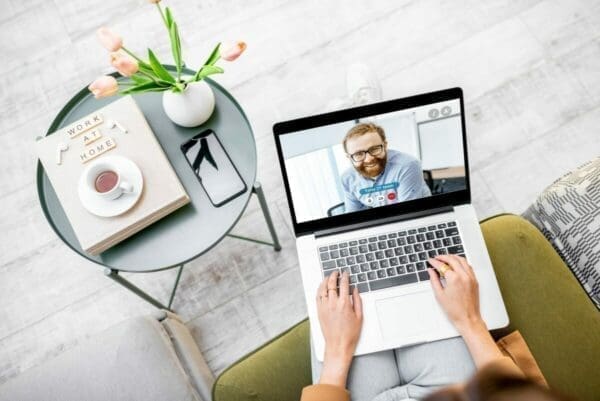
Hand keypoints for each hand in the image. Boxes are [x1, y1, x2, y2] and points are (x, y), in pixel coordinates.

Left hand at [316, 271, 362, 386]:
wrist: (338, 345)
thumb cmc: (350, 334)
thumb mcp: (359, 316)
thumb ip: (357, 301)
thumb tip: (355, 290)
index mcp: (344, 304)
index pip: (344, 284)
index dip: (345, 276)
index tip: (346, 273)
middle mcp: (333, 304)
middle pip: (331, 284)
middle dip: (334, 275)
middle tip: (336, 272)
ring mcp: (324, 307)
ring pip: (323, 288)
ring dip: (325, 280)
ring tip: (328, 277)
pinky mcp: (319, 311)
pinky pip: (318, 296)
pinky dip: (319, 289)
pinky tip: (322, 287)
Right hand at [427, 254, 482, 332]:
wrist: (468, 318)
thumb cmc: (455, 310)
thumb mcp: (439, 295)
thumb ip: (434, 280)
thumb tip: (431, 271)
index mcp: (454, 279)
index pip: (442, 265)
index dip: (434, 262)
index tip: (430, 261)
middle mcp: (464, 276)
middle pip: (452, 259)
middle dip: (443, 257)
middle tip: (436, 257)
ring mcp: (471, 277)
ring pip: (462, 260)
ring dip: (453, 257)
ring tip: (446, 258)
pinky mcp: (475, 280)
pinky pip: (468, 266)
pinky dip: (461, 262)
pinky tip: (457, 264)